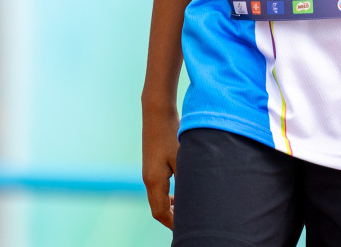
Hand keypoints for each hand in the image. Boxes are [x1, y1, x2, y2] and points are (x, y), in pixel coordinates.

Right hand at [141, 103, 178, 228]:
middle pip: (157, 209)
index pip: (160, 212)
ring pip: (157, 199)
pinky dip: (168, 196)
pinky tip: (180, 193)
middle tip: (190, 223)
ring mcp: (148, 172)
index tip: (187, 228)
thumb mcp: (183, 158)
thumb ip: (187, 180)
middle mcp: (148, 179)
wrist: (157, 112)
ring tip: (187, 210)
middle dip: (172, 219)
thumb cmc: (171, 132)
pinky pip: (158, 189)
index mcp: (154, 181)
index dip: (173, 223)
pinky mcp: (152, 165)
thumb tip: (193, 200)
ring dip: (170, 207)